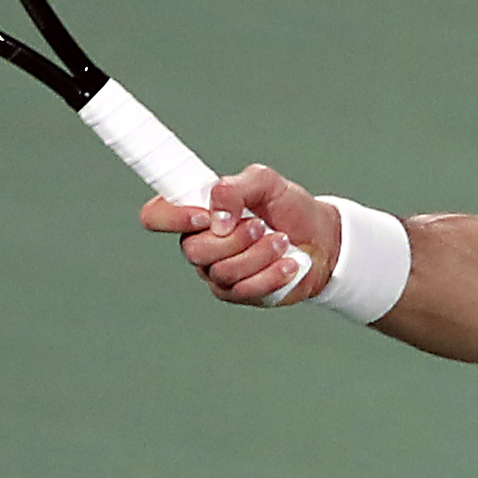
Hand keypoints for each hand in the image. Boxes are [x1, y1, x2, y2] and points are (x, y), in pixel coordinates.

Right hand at [138, 164, 338, 307]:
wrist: (322, 239)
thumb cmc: (287, 208)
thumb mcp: (265, 182)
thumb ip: (236, 187)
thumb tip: (217, 215)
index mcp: (194, 211)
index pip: (155, 215)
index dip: (170, 217)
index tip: (204, 215)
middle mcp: (198, 244)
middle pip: (193, 250)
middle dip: (234, 238)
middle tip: (260, 225)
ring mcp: (215, 272)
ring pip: (223, 271)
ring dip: (259, 254)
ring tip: (282, 241)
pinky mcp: (237, 294)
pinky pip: (245, 290)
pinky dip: (272, 274)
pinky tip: (289, 263)